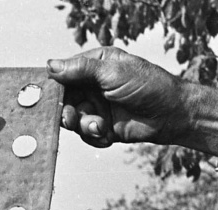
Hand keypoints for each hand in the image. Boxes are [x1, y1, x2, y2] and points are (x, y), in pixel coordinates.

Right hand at [47, 46, 217, 155]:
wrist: (172, 114)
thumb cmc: (148, 85)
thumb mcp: (113, 72)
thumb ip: (81, 69)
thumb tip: (50, 65)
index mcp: (94, 66)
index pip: (64, 74)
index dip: (53, 86)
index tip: (46, 97)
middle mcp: (92, 86)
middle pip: (64, 100)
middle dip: (66, 111)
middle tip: (70, 118)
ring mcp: (97, 107)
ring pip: (73, 120)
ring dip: (83, 125)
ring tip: (99, 126)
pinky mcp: (102, 127)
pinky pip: (85, 135)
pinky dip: (94, 136)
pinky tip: (107, 134)